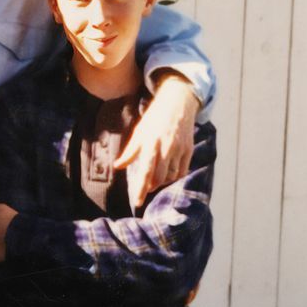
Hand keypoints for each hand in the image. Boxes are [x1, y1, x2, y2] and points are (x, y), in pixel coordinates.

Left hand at [114, 72, 199, 206]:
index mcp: (151, 143)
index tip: (137, 202)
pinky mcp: (189, 150)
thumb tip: (117, 166)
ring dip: (162, 181)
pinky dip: (174, 176)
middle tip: (144, 189)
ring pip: (171, 176)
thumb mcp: (139, 132)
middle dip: (151, 187)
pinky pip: (182, 171)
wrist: (177, 104)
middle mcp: (166, 148)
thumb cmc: (154, 118)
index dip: (141, 189)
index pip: (146, 172)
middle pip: (159, 178)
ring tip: (154, 179)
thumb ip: (130, 152)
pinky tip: (167, 174)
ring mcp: (180, 150)